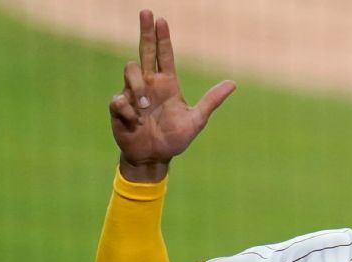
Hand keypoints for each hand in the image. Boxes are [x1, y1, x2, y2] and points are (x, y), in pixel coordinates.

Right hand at [109, 9, 235, 181]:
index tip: (161, 20)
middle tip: (146, 12)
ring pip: (130, 71)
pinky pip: (119, 99)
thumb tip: (233, 83)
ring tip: (145, 109)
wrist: (154, 157)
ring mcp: (132, 94)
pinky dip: (129, 110)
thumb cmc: (174, 138)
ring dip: (138, 88)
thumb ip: (211, 101)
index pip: (164, 56)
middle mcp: (149, 84)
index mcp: (167, 85)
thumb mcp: (196, 120)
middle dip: (146, 32)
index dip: (163, 38)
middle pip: (145, 51)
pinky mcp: (118, 107)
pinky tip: (135, 122)